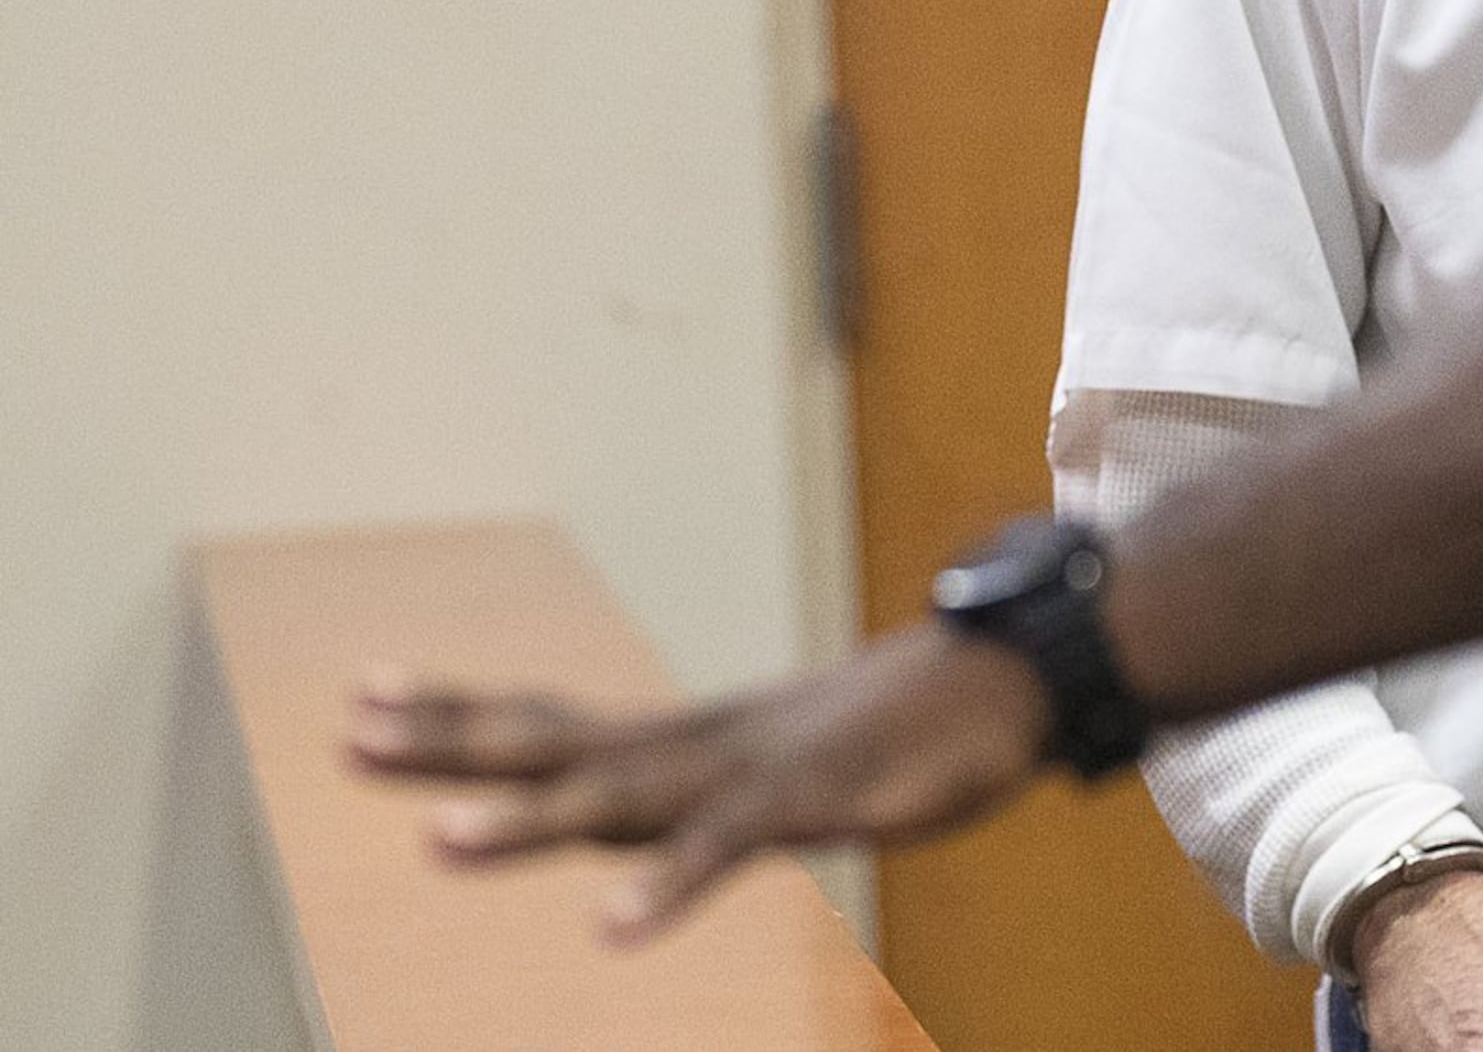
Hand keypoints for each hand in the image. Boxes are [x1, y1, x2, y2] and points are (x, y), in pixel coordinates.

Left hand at [346, 621, 1052, 940]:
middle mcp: (699, 747)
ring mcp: (751, 772)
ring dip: (529, 822)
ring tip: (437, 843)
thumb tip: (610, 806)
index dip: (458, 713)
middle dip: (452, 744)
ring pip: (624, 796)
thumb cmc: (892, 730)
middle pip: (558, 745)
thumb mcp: (772, 763)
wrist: (1002, 680)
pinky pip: (728, 851)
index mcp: (685, 740)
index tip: (362, 698)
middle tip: (352, 735)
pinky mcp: (814, 801)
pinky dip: (669, 887)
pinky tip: (614, 929)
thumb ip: (687, 791)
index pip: (550, 722)